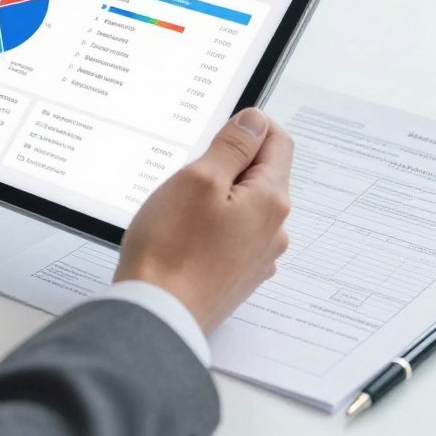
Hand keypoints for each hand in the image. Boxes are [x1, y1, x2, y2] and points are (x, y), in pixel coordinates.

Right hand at [114, 107, 292, 332]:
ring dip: (215, 193)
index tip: (215, 129)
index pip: (277, 142)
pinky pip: (230, 232)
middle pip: (260, 173)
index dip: (248, 125)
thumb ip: (232, 147)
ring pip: (242, 204)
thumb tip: (255, 121)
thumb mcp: (198, 179)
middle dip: (226, 162)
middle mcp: (273, 231)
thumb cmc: (172, 248)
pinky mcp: (236, 274)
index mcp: (270, 202)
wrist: (158, 314)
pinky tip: (181, 232)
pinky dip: (209, 222)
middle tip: (186, 170)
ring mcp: (256, 256)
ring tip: (178, 206)